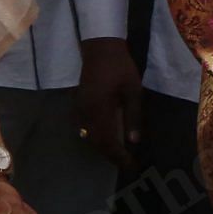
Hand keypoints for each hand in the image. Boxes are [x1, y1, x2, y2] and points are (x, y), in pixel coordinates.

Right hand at [75, 37, 144, 171]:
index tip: (131, 165)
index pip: (107, 142)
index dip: (118, 156)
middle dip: (111, 156)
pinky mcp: (79, 104)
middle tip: (127, 164)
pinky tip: (106, 138)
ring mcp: (80, 109)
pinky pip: (84, 127)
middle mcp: (86, 113)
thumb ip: (133, 116)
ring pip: (88, 136)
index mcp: (99, 110)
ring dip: (102, 148)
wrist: (101, 48)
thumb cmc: (120, 67)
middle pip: (96, 142)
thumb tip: (133, 142)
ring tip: (118, 154)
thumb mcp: (133, 91)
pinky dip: (95, 137)